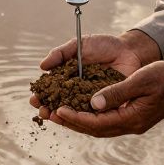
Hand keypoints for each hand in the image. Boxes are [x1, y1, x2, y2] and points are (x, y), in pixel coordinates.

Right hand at [28, 31, 159, 119]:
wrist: (129, 50)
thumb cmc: (103, 46)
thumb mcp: (79, 45)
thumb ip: (60, 53)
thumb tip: (42, 66)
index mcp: (67, 78)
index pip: (50, 90)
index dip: (41, 96)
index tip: (34, 99)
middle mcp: (77, 92)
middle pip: (59, 104)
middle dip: (48, 110)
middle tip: (42, 112)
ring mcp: (90, 100)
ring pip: (73, 113)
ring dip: (62, 117)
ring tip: (54, 117)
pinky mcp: (105, 106)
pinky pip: (93, 115)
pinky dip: (84, 119)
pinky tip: (75, 119)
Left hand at [48, 60, 163, 137]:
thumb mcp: (140, 80)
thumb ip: (117, 92)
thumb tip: (92, 103)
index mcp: (132, 119)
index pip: (98, 123)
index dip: (76, 117)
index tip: (58, 110)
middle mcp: (130, 125)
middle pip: (95, 129)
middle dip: (72, 122)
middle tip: (49, 115)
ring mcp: (131, 123)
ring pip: (99, 127)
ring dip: (78, 121)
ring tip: (57, 114)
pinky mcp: (131, 118)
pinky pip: (105, 121)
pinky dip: (90, 117)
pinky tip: (78, 109)